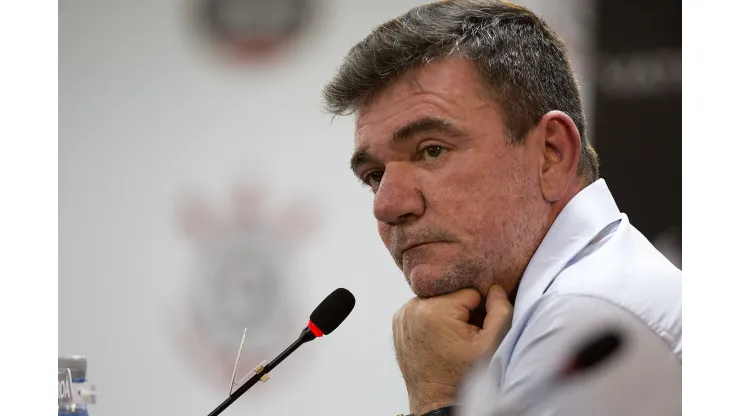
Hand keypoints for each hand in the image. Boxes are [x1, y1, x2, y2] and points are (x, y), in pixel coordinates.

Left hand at [392, 285, 512, 414]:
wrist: (436, 401)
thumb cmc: (462, 377)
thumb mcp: (492, 344)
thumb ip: (500, 310)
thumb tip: (495, 289)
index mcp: (435, 309)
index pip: (470, 291)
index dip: (479, 310)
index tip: (475, 331)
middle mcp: (413, 307)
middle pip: (451, 295)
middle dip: (461, 312)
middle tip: (463, 338)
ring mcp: (403, 315)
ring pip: (437, 300)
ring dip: (446, 314)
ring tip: (450, 340)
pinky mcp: (398, 322)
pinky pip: (422, 309)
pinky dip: (431, 319)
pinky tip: (437, 339)